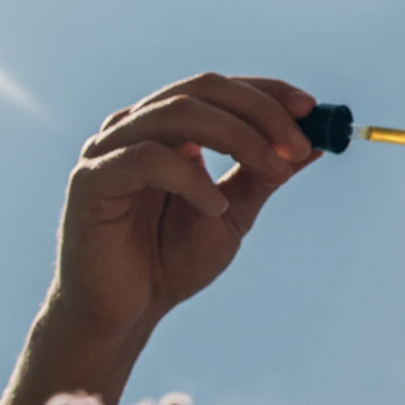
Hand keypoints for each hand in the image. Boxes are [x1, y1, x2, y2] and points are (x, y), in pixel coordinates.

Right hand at [52, 72, 320, 341]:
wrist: (123, 315)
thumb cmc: (170, 263)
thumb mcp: (232, 214)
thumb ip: (263, 176)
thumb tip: (312, 144)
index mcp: (166, 130)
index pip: (219, 89)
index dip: (266, 92)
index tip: (309, 108)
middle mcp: (135, 127)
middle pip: (202, 89)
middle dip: (260, 111)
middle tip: (297, 143)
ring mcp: (109, 148)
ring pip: (178, 112)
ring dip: (237, 136)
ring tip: (273, 172)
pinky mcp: (91, 178)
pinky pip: (147, 158)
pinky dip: (191, 177)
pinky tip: (215, 207)